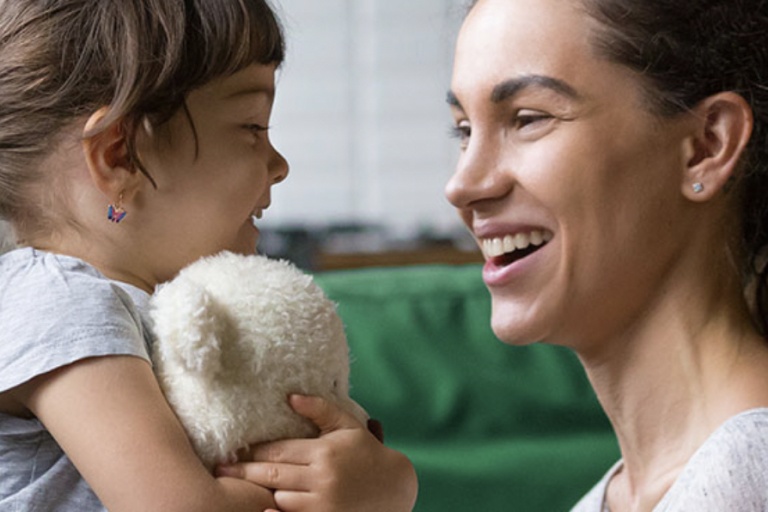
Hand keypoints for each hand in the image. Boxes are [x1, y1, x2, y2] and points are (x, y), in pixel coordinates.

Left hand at [216, 395, 417, 511]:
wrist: (394, 487)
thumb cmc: (366, 452)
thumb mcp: (347, 426)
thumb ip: (320, 409)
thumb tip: (291, 397)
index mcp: (324, 451)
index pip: (278, 450)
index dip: (254, 449)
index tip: (235, 448)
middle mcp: (322, 477)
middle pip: (272, 474)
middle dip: (244, 470)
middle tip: (221, 468)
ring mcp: (323, 503)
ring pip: (279, 498)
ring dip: (262, 492)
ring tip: (241, 485)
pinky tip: (262, 510)